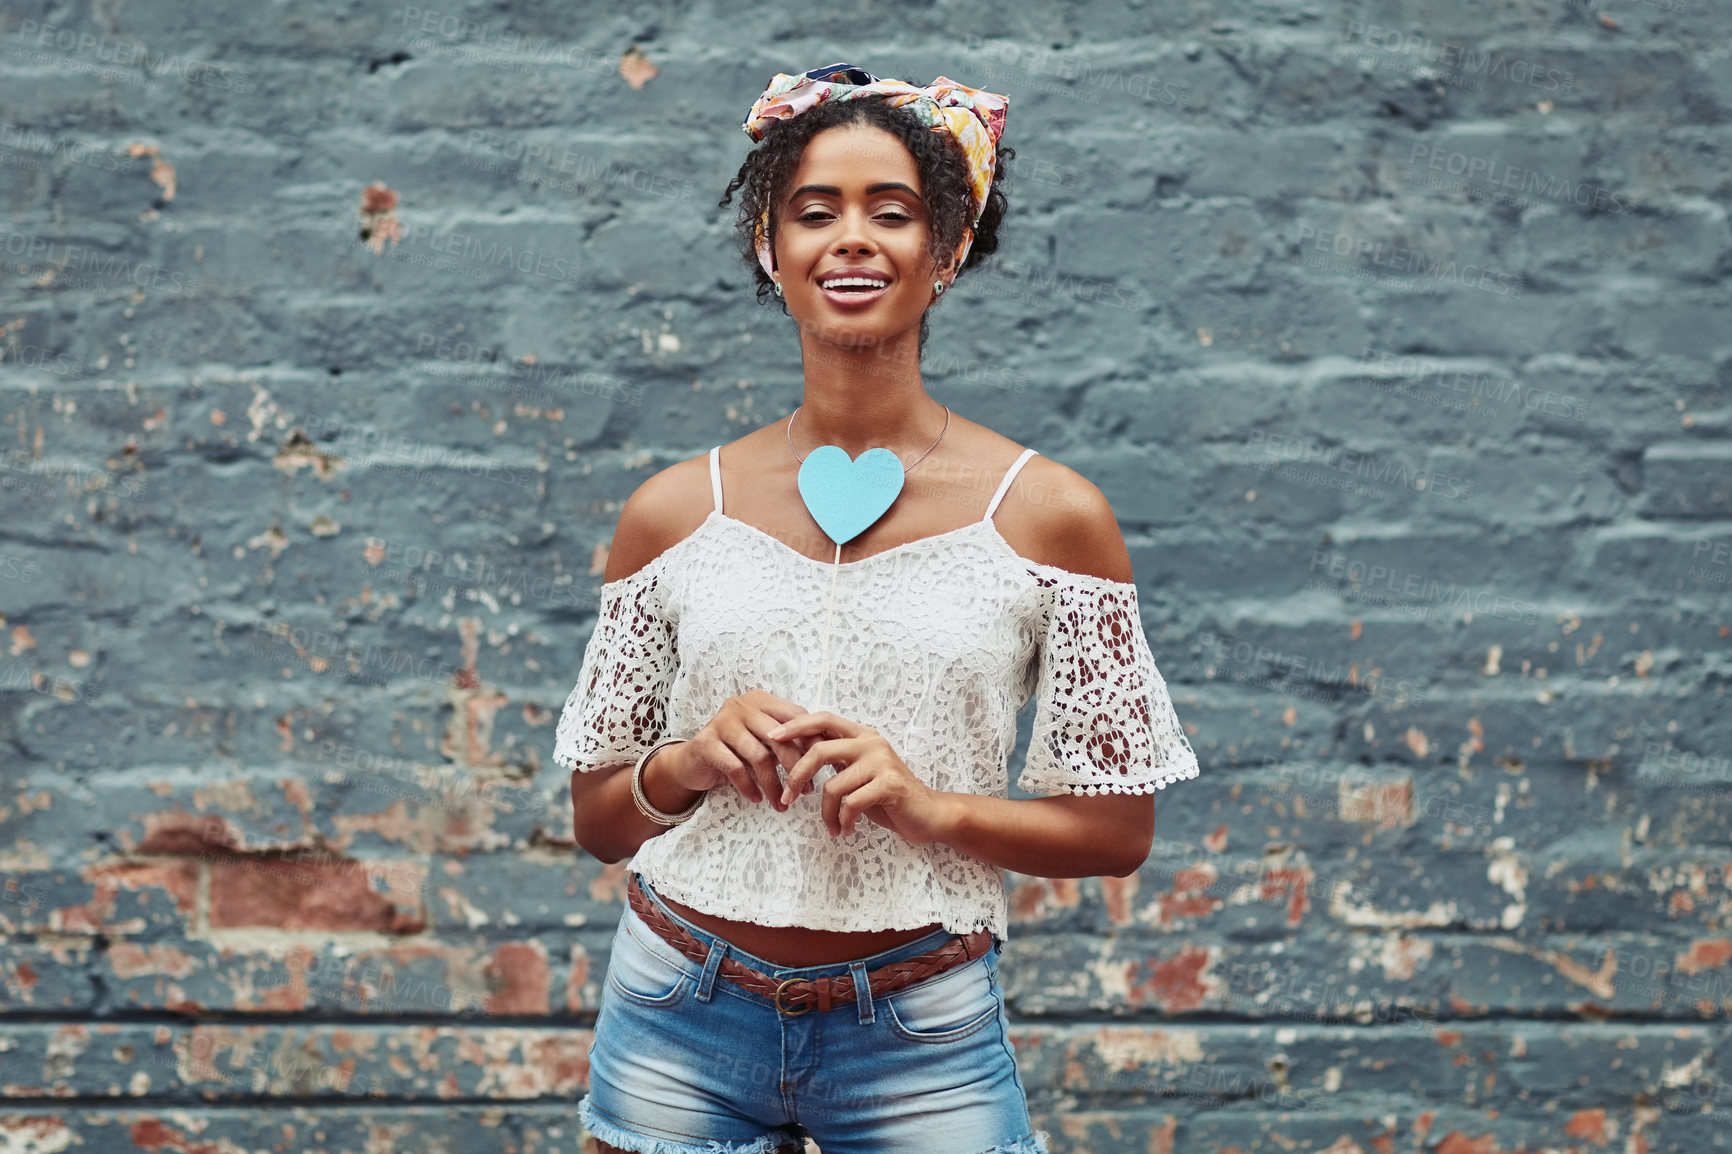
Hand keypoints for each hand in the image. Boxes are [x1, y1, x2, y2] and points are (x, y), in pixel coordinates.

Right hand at [662, 689, 815, 813]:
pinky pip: (735, 768)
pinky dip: (748, 786)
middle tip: (804, 790)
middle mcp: (741, 705)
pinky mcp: (706, 743)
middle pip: (779, 736)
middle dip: (795, 766)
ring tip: (781, 802)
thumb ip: (787, 742)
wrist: (693, 762)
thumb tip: (822, 756)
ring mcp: (722, 722)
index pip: (794, 715)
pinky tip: (756, 799)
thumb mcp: (763, 742)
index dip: (811, 739)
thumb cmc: (735, 752)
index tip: (823, 764)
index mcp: (761, 701)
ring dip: (773, 784)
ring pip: (758, 755)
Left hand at [769, 711, 954, 843]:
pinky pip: (851, 803)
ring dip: (826, 812)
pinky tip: (846, 829)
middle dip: (797, 775)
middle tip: (787, 797)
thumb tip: (798, 752)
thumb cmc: (888, 796)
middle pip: (820, 750)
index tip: (772, 737)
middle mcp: (872, 743)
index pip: (824, 719)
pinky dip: (843, 820)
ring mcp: (882, 762)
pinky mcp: (889, 785)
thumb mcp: (859, 772)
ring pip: (833, 785)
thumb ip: (836, 759)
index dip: (796, 726)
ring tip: (831, 826)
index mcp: (862, 735)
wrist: (928, 813)